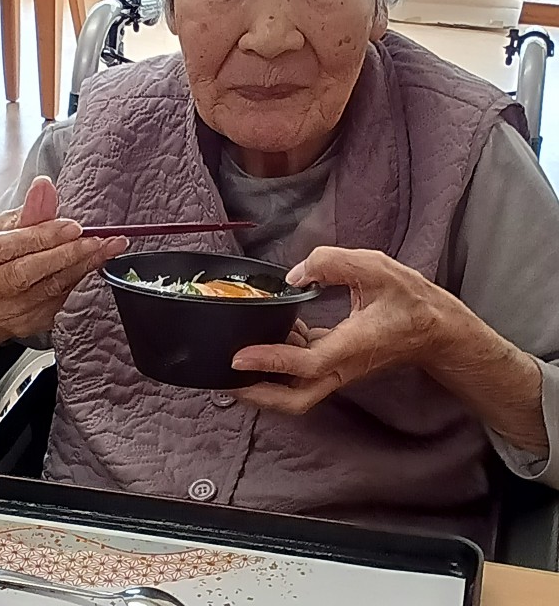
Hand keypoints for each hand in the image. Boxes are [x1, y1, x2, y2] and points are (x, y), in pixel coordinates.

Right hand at [0, 177, 127, 365]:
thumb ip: (24, 214)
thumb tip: (44, 187)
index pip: (7, 247)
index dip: (42, 236)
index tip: (72, 227)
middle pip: (27, 273)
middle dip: (67, 255)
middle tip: (97, 241)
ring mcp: (3, 313)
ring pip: (45, 292)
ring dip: (80, 269)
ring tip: (106, 251)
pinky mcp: (24, 326)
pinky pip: (54, 307)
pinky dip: (76, 286)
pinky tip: (93, 271)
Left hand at [231, 247, 451, 414]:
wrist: (436, 330)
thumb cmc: (411, 301)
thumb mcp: (376, 267)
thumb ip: (333, 262)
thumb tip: (296, 274)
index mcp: (352, 345)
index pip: (305, 363)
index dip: (269, 362)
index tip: (238, 357)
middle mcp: (342, 365)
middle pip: (294, 398)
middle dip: (257, 395)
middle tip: (225, 379)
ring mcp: (339, 369)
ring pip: (297, 390)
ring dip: (265, 381)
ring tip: (236, 360)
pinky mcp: (338, 363)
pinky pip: (304, 372)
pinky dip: (281, 362)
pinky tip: (272, 335)